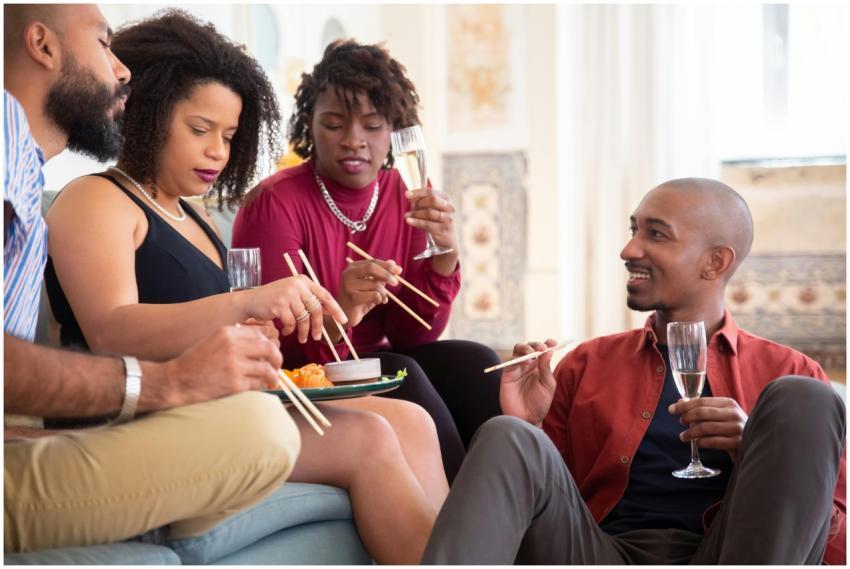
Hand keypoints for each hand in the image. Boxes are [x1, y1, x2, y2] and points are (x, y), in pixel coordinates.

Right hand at [165, 325, 283, 406]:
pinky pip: (258, 384)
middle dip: (277, 358)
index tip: (271, 351)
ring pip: (267, 368)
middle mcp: (233, 347)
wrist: (177, 380)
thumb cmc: (195, 361)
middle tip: (276, 365)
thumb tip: (263, 342)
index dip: (270, 343)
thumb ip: (236, 339)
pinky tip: (260, 386)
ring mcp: (235, 366)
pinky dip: (262, 385)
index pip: (261, 334)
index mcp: (228, 333)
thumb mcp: (214, 340)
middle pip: (269, 349)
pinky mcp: (234, 384)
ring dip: (272, 375)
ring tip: (271, 379)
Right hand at [235, 275, 346, 343]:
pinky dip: (290, 330)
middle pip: (316, 309)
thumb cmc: (274, 300)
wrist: (250, 301)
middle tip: (317, 337)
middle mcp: (297, 285)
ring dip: (303, 331)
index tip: (343, 320)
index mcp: (304, 281)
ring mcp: (288, 294)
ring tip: (301, 338)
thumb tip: (331, 312)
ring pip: (304, 318)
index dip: (335, 309)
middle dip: (318, 326)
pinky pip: (291, 323)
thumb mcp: (294, 295)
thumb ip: (310, 301)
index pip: (325, 295)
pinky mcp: (279, 304)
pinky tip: (285, 331)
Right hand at [336, 259, 401, 330]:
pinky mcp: (352, 297)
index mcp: (353, 267)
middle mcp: (348, 274)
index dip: (386, 265)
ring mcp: (348, 285)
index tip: (399, 270)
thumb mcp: (371, 284)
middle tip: (396, 283)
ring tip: (381, 299)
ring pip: (375, 284)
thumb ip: (381, 273)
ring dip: (383, 293)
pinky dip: (379, 299)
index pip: (372, 262)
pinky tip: (376, 303)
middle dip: (386, 274)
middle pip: (371, 268)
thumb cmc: (360, 298)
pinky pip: (374, 295)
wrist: (346, 315)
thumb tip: (393, 262)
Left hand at [404, 188, 459, 273]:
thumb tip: (409, 196)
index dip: (418, 192)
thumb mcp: (432, 209)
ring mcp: (447, 218)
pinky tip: (408, 221)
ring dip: (416, 213)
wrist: (447, 241)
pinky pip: (427, 224)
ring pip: (429, 212)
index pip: (431, 192)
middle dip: (418, 203)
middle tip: (410, 207)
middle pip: (432, 200)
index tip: (406, 194)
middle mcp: (449, 207)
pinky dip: (416, 222)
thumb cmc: (436, 222)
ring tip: (406, 216)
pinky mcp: (443, 229)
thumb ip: (422, 202)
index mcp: (446, 199)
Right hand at [499, 339, 558, 425]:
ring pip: (518, 349)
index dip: (547, 344)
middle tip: (542, 348)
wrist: (527, 418)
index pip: (543, 351)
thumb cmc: (540, 404)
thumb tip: (548, 351)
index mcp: (540, 367)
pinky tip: (526, 362)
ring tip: (533, 353)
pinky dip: (518, 358)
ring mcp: (517, 368)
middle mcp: (528, 365)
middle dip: (536, 344)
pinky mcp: (507, 373)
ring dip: (526, 347)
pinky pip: (510, 360)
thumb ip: (546, 368)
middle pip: (530, 347)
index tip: (553, 343)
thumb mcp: (548, 385)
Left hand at [668, 397, 747, 461]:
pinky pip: (713, 442)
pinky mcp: (738, 443)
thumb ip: (702, 408)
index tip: (671, 410)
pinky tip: (696, 443)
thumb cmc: (731, 427)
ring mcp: (737, 428)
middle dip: (687, 418)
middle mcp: (733, 413)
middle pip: (702, 413)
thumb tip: (679, 402)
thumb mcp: (720, 414)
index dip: (684, 405)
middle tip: (681, 423)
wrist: (754, 442)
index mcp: (728, 403)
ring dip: (690, 433)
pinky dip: (701, 442)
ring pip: (706, 428)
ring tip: (683, 436)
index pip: (701, 401)